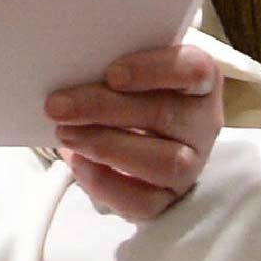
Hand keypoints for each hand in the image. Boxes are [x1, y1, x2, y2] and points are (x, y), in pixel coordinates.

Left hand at [47, 43, 224, 221]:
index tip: (112, 74)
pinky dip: (105, 183)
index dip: (154, 70)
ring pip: (164, 162)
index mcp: (199, 80)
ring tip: (65, 134)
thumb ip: (109, 59)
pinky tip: (77, 163)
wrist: (130, 128)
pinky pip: (145, 201)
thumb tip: (67, 61)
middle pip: (165, 115)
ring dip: (106, 146)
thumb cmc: (129, 89)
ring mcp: (191, 163)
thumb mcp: (125, 67)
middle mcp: (203, 122)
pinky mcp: (170, 196)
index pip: (195, 70)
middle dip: (104, 109)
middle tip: (58, 106)